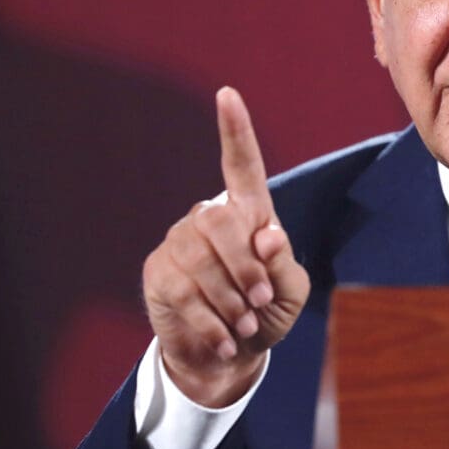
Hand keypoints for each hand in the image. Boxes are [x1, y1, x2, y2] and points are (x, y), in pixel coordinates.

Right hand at [142, 88, 309, 406]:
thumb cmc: (267, 313)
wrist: (230, 354)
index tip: (228, 94)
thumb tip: (268, 238)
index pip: (242, 165)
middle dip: (246, 268)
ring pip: (200, 259)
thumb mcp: (291, 293)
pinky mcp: (158, 272)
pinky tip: (227, 339)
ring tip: (246, 325)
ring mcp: (179, 242)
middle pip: (222, 222)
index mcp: (250, 213)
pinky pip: (184, 292)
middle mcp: (210, 218)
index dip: (236, 131)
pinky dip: (213, 321)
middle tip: (262, 303)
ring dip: (230, 300)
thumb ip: (285, 266)